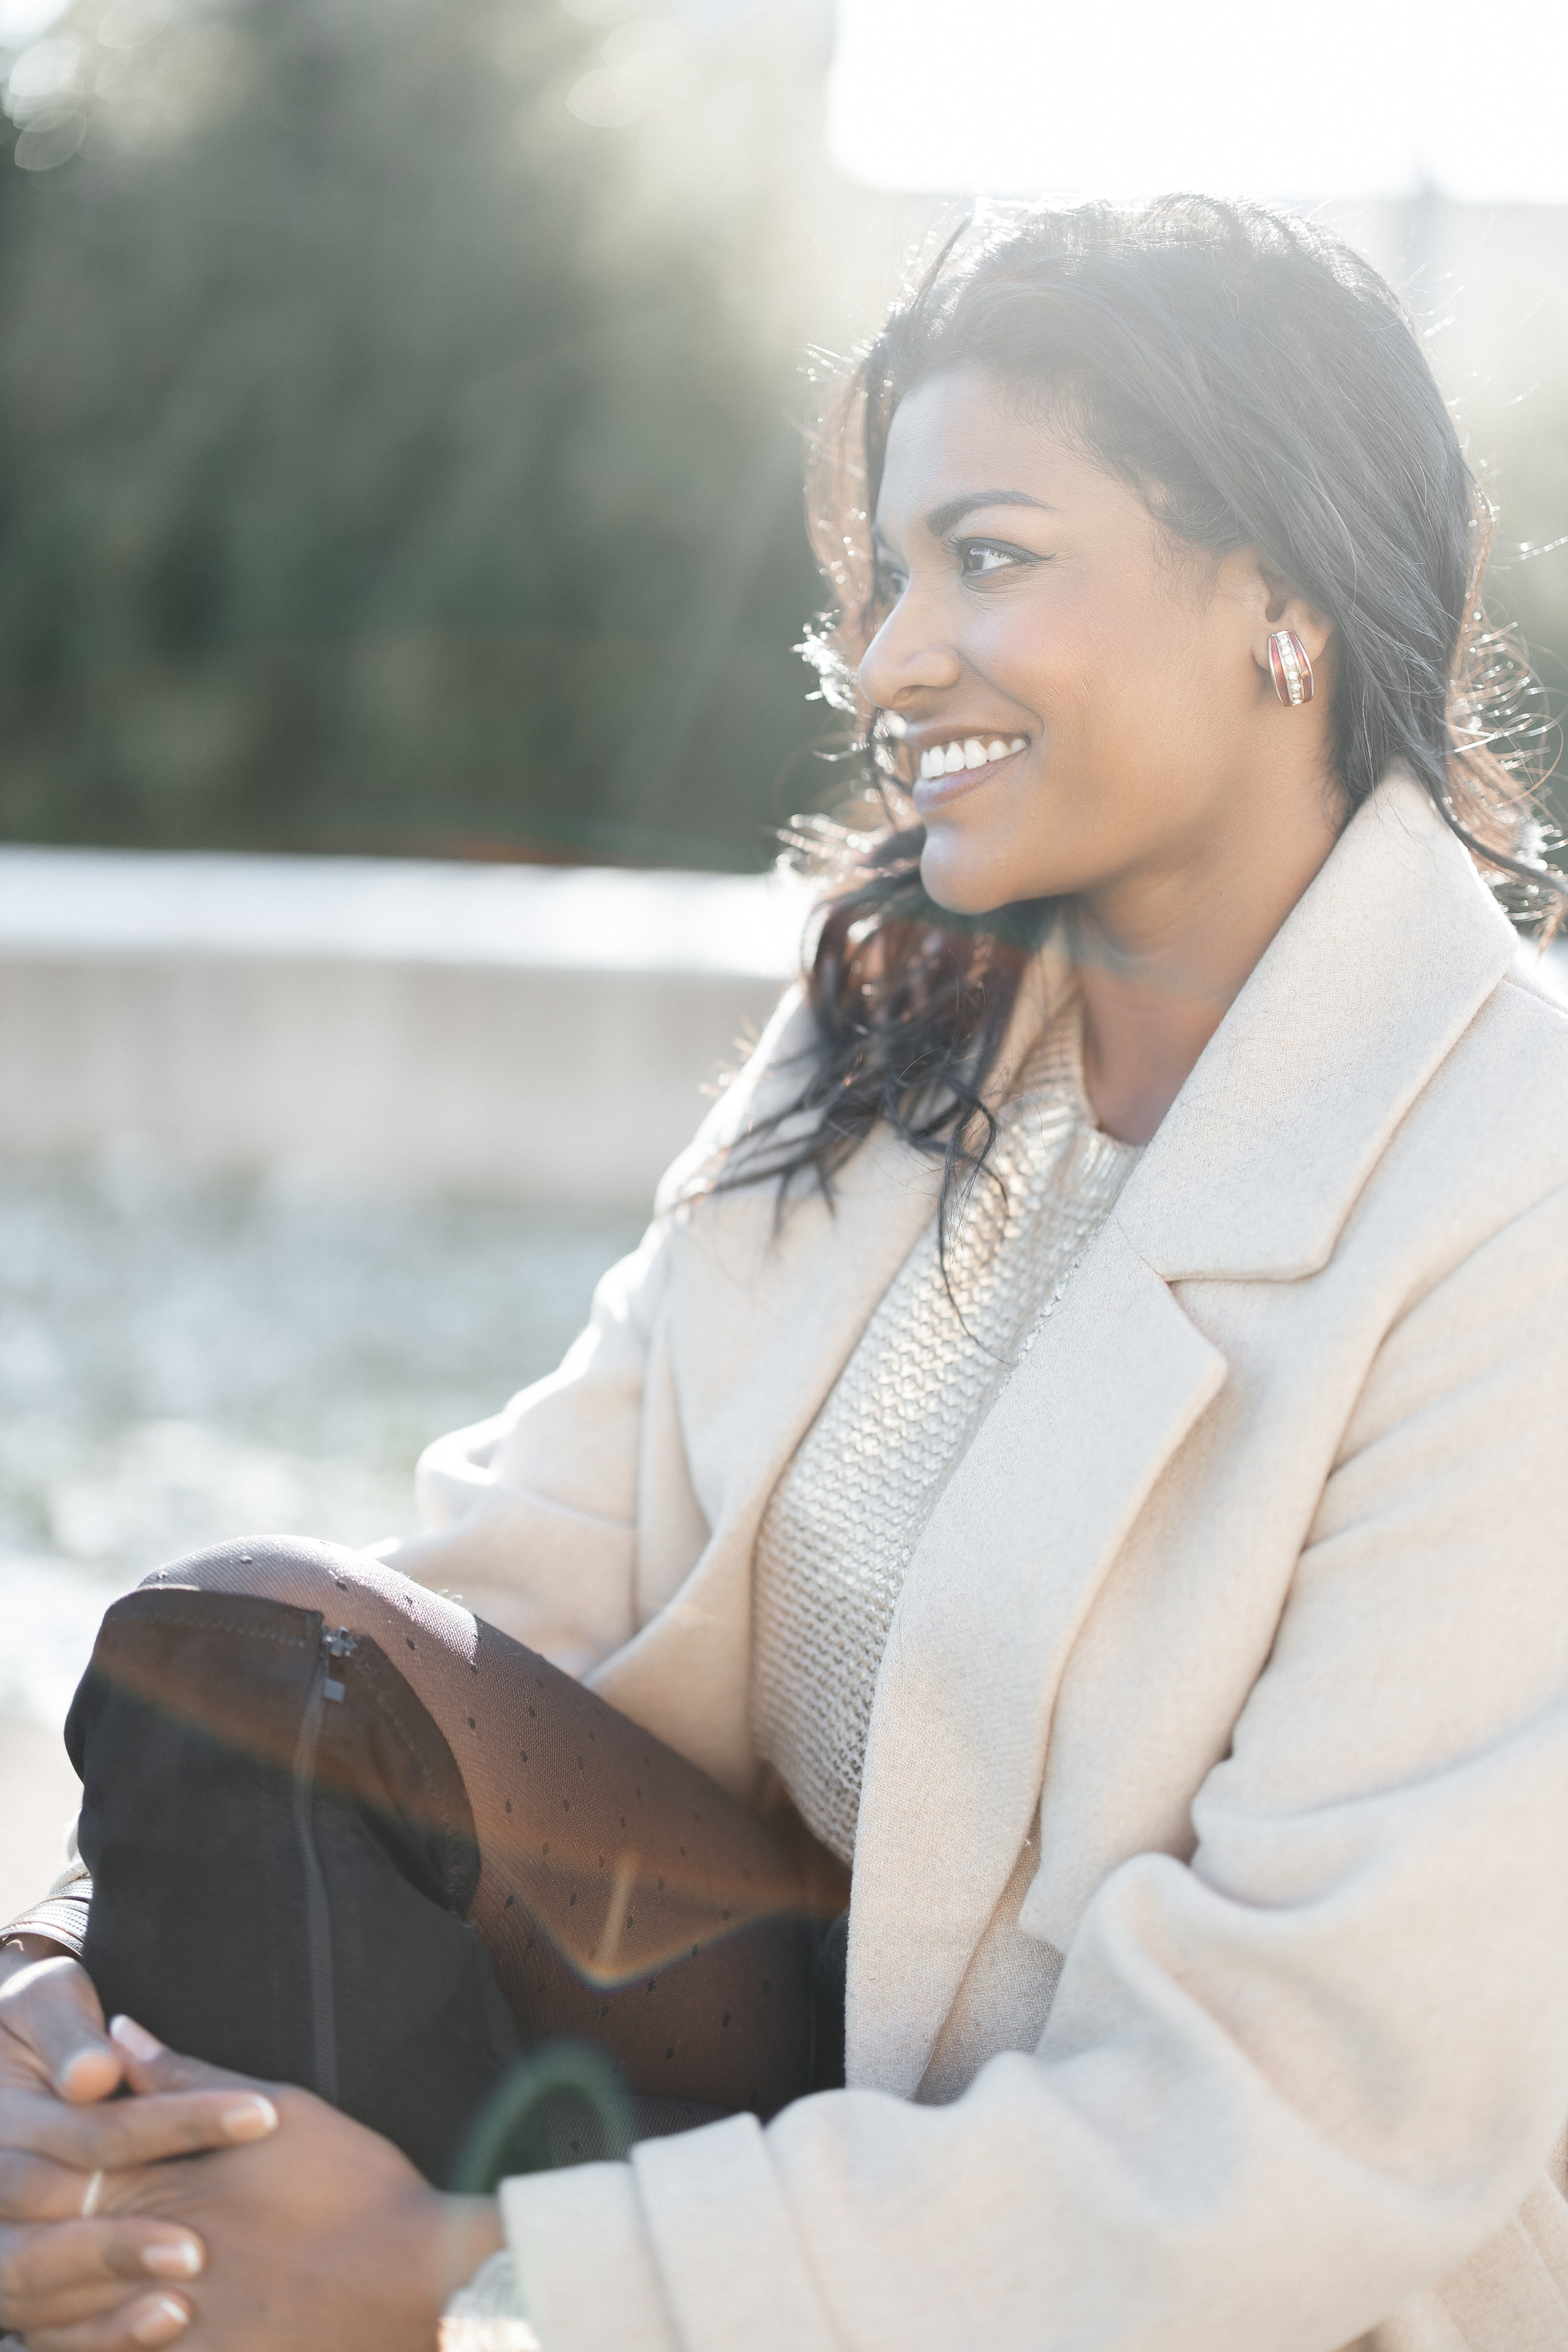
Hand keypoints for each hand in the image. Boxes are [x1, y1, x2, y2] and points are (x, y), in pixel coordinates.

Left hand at [11, 2020, 503, 2351]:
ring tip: (40, 2290)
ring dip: (49, 2304)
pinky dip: (93, 2348)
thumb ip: (184, 2076)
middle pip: (63, 2249)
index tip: (35, 2148)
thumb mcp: (278, 2108)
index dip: (49, 2160)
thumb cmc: (353, 2183)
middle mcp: (161, 2252)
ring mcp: (176, 2321)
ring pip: (73, 2323)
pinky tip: (88, 2338)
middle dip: (36, 2236)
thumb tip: (119, 2032)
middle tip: (27, 2217)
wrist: (411, 2277)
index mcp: (175, 2182)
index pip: (77, 2168)